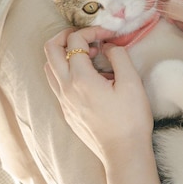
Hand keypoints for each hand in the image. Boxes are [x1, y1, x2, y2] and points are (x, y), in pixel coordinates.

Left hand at [44, 26, 153, 168]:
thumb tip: (109, 46)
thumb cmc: (131, 119)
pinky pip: (57, 83)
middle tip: (87, 37)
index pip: (75, 41)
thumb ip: (120, 57)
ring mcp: (63, 101)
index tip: (108, 35)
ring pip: (49, 67)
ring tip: (89, 57)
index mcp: (81, 79)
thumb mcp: (132, 83)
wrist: (123, 152)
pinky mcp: (66, 111)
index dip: (92, 31)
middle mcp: (66, 88)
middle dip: (67, 36)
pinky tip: (90, 78)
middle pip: (50, 49)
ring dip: (65, 54)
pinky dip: (68, 71)